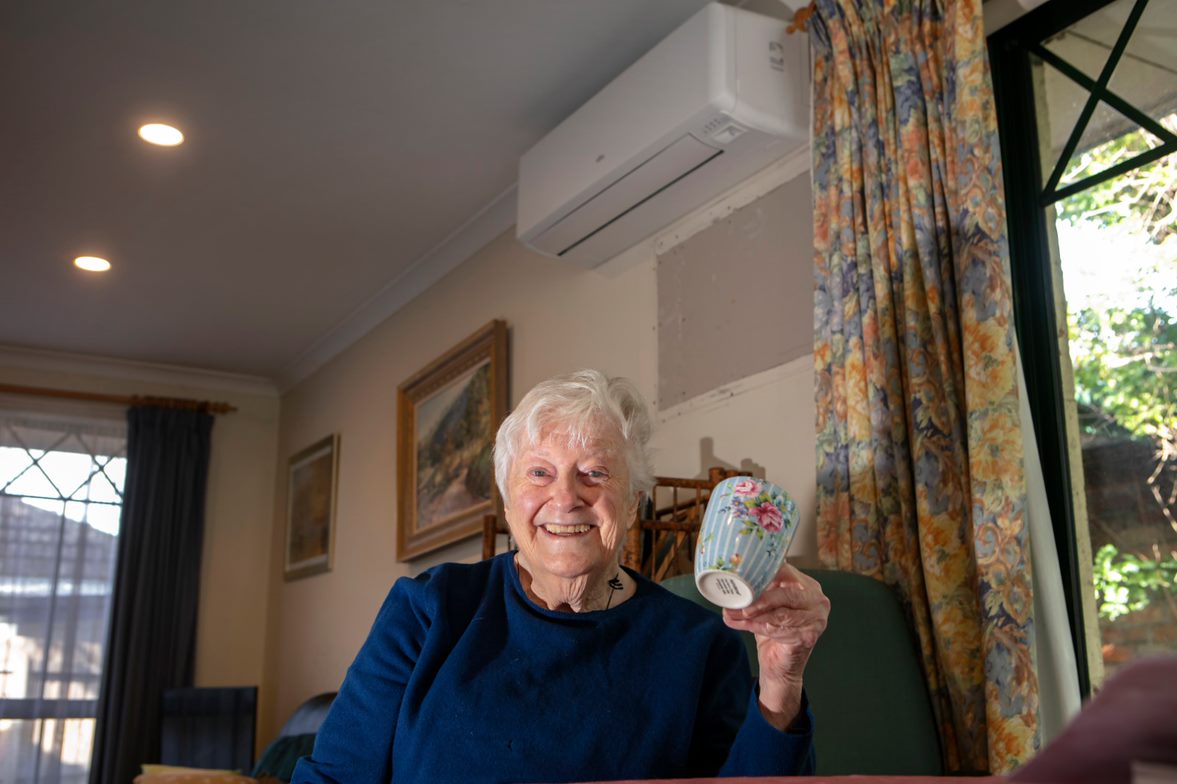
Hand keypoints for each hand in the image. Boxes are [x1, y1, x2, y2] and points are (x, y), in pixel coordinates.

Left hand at [722, 562, 828, 729]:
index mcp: (806, 586)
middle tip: (737, 603)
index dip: (762, 574)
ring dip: (753, 615)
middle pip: (784, 594)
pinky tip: (741, 624)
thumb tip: (730, 581)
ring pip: (780, 614)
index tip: (740, 577)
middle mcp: (816, 600)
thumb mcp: (765, 605)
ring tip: (733, 614)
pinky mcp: (809, 636)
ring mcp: (816, 619)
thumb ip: (755, 591)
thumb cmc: (773, 631)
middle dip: (757, 599)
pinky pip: (779, 630)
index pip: (785, 571)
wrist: (780, 666)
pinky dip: (756, 627)